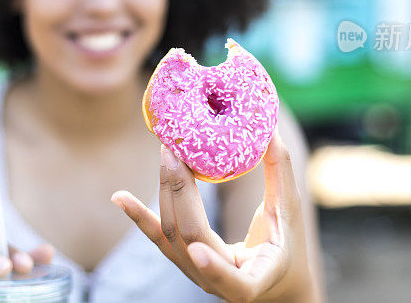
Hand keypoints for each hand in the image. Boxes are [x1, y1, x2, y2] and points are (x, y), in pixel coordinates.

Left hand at [112, 131, 314, 302]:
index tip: (198, 251)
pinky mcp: (181, 259)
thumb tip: (269, 128)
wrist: (274, 276)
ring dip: (164, 191)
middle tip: (174, 153)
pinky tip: (120, 197)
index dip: (214, 269)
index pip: (233, 282)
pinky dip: (138, 215)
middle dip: (179, 194)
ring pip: (171, 235)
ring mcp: (195, 273)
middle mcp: (218, 283)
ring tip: (165, 153)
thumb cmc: (287, 243)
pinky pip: (157, 237)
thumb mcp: (290, 212)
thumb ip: (280, 172)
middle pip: (191, 240)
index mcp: (254, 279)